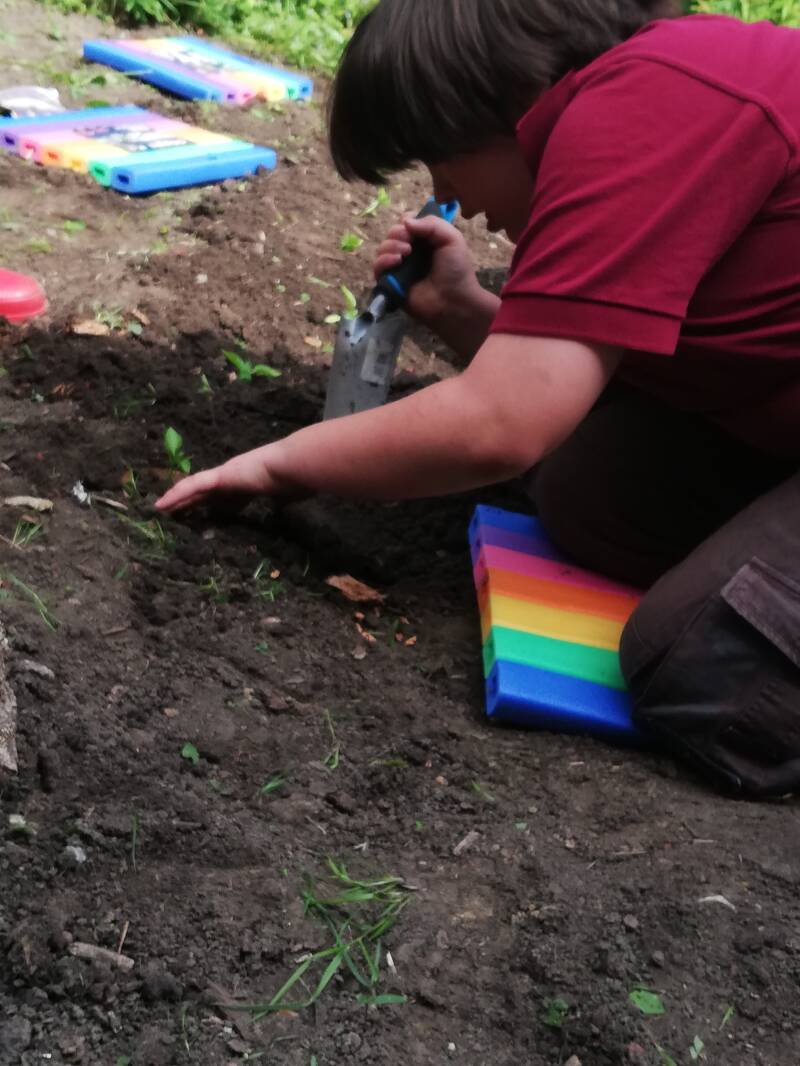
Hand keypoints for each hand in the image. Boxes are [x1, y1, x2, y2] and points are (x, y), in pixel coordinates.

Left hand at [155, 444, 298, 513]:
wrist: (292, 467)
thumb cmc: (293, 480)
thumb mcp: (285, 496)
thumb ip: (280, 502)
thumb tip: (283, 509)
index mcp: (246, 485)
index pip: (224, 498)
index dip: (211, 507)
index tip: (202, 516)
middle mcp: (231, 478)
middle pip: (203, 493)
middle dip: (188, 504)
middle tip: (173, 514)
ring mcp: (224, 475)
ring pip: (193, 488)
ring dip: (176, 499)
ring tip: (159, 509)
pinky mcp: (219, 476)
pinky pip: (193, 485)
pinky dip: (177, 495)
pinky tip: (162, 504)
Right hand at [373, 215, 483, 330]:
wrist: (454, 300)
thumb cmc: (456, 270)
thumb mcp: (452, 238)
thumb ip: (432, 223)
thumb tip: (405, 222)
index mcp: (424, 239)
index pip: (406, 222)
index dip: (407, 221)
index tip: (414, 228)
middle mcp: (410, 251)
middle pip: (392, 232)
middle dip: (398, 233)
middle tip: (410, 244)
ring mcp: (399, 267)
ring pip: (383, 247)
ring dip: (391, 245)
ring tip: (405, 253)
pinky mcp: (390, 283)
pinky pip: (377, 267)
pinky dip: (384, 260)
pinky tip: (396, 261)